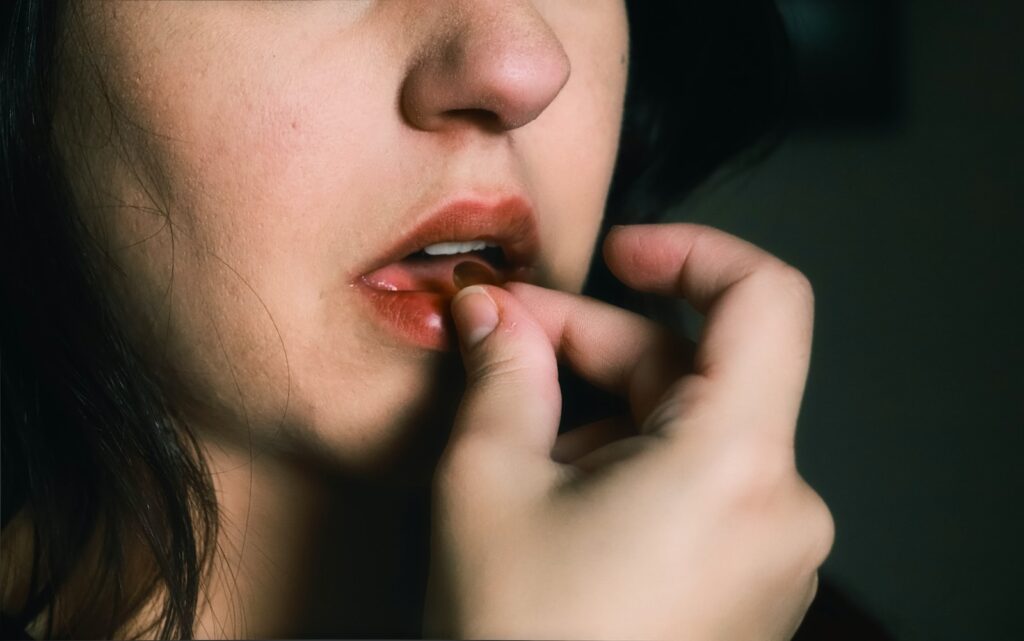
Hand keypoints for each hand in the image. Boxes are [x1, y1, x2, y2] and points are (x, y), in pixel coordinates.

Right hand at [423, 224, 833, 639]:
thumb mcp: (488, 485)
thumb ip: (501, 373)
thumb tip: (491, 310)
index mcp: (736, 465)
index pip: (765, 299)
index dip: (692, 250)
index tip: (621, 253)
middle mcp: (780, 509)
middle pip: (702, 371)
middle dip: (600, 344)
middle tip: (504, 338)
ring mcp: (772, 557)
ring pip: (694, 433)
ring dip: (607, 410)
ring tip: (516, 431)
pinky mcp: (749, 588)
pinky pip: (701, 489)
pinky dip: (634, 465)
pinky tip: (558, 489)